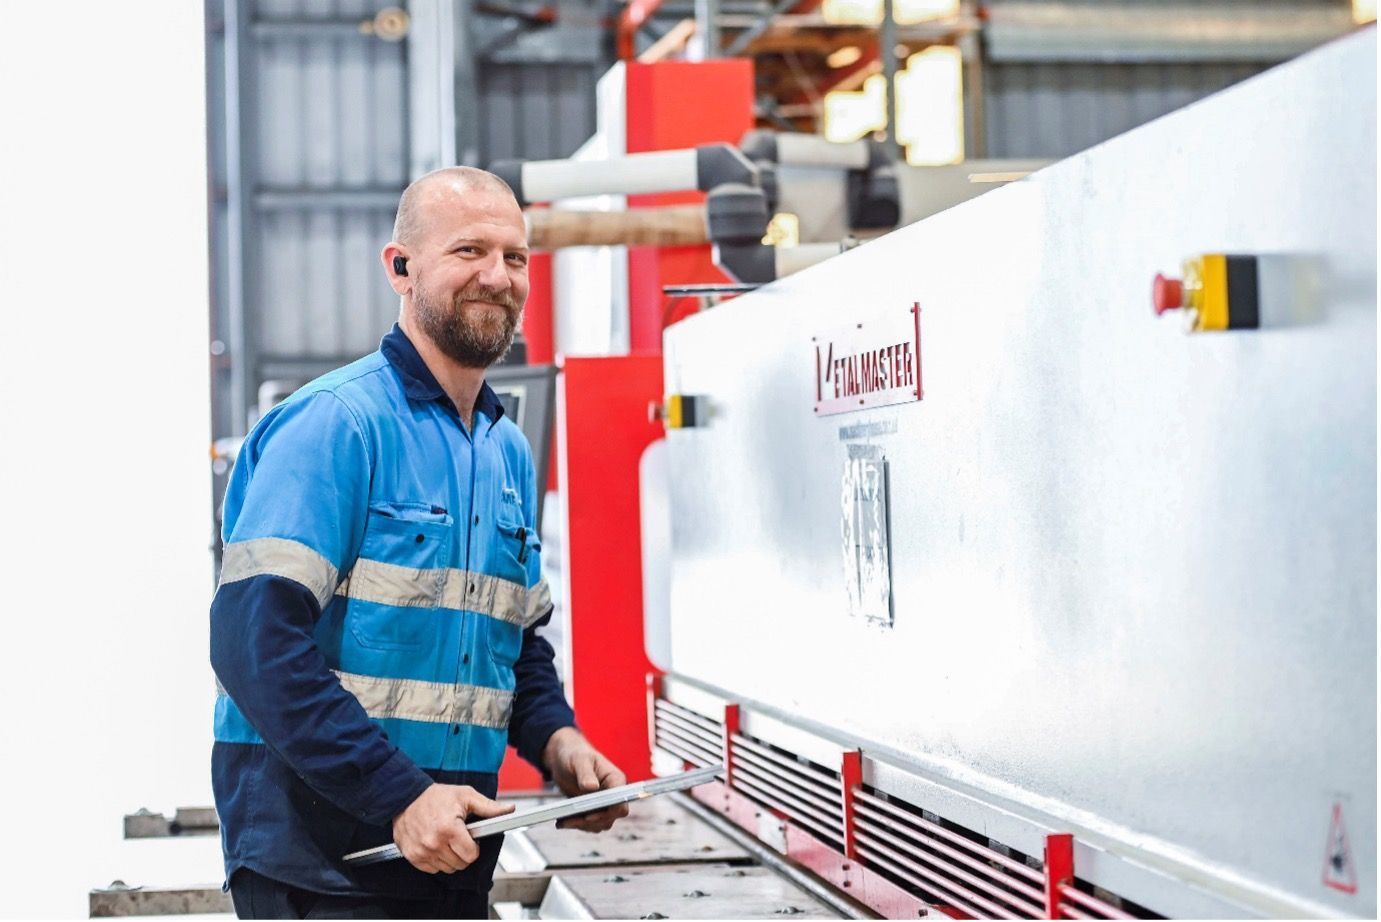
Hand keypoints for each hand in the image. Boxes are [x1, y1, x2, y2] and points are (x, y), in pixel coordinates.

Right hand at [391, 784, 514, 873]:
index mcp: (449, 828)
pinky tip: (435, 845)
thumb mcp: (465, 796)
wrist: (406, 797)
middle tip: (458, 837)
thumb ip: (488, 807)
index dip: (475, 847)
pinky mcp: (412, 856)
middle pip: (460, 864)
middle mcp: (434, 843)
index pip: (471, 855)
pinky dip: (437, 860)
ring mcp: (422, 851)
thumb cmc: (436, 797)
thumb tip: (509, 809)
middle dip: (464, 853)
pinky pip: (432, 869)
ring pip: (447, 869)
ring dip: (450, 857)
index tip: (471, 838)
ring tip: (447, 839)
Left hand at [543, 727, 629, 831]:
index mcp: (615, 780)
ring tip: (562, 821)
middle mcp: (613, 794)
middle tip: (569, 820)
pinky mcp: (593, 810)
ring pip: (599, 824)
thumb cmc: (575, 755)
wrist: (564, 759)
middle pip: (610, 817)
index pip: (621, 802)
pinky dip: (576, 825)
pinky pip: (589, 824)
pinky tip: (562, 821)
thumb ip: (586, 773)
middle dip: (590, 821)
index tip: (589, 815)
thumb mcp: (579, 760)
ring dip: (582, 825)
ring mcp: (604, 804)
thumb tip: (592, 788)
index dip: (608, 811)